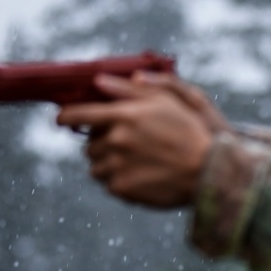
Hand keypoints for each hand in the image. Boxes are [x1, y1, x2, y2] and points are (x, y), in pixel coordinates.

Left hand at [57, 75, 218, 206]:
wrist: (208, 171)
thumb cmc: (189, 131)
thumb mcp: (164, 100)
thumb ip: (128, 90)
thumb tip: (98, 81)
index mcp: (122, 115)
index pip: (77, 114)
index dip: (66, 117)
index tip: (62, 119)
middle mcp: (115, 141)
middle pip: (89, 144)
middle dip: (101, 143)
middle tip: (124, 145)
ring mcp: (117, 167)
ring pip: (95, 166)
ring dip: (107, 163)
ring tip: (133, 162)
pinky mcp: (123, 189)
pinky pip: (108, 184)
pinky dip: (119, 180)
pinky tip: (140, 176)